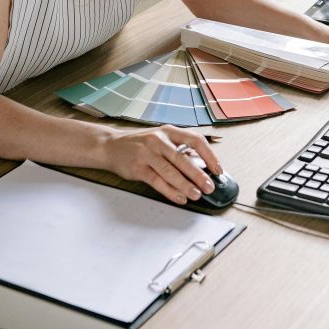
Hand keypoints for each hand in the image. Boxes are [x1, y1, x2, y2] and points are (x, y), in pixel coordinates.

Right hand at [100, 126, 221, 204]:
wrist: (111, 146)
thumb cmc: (140, 144)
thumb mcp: (161, 139)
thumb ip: (179, 150)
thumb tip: (201, 166)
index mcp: (169, 131)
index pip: (195, 140)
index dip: (209, 155)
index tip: (217, 169)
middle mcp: (158, 140)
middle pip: (183, 159)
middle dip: (199, 175)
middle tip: (209, 186)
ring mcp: (147, 154)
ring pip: (170, 172)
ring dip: (185, 185)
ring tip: (196, 195)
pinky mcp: (138, 168)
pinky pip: (157, 182)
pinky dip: (170, 192)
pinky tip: (179, 198)